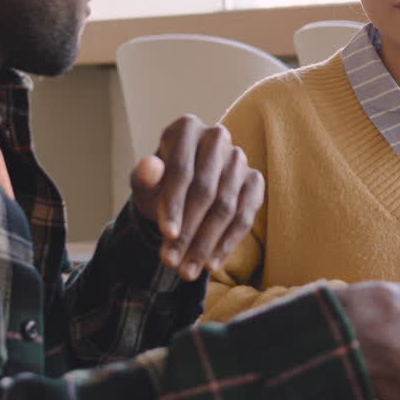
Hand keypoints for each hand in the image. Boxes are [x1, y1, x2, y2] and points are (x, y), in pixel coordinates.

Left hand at [130, 115, 263, 280]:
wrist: (183, 188)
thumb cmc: (159, 184)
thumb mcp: (145, 184)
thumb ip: (144, 178)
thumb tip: (148, 168)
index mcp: (186, 128)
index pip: (182, 170)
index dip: (174, 204)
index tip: (165, 235)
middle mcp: (217, 136)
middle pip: (206, 191)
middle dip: (188, 232)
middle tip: (171, 263)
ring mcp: (239, 158)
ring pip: (226, 207)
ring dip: (206, 244)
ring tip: (187, 271)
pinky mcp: (255, 180)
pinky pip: (245, 216)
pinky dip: (227, 243)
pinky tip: (211, 265)